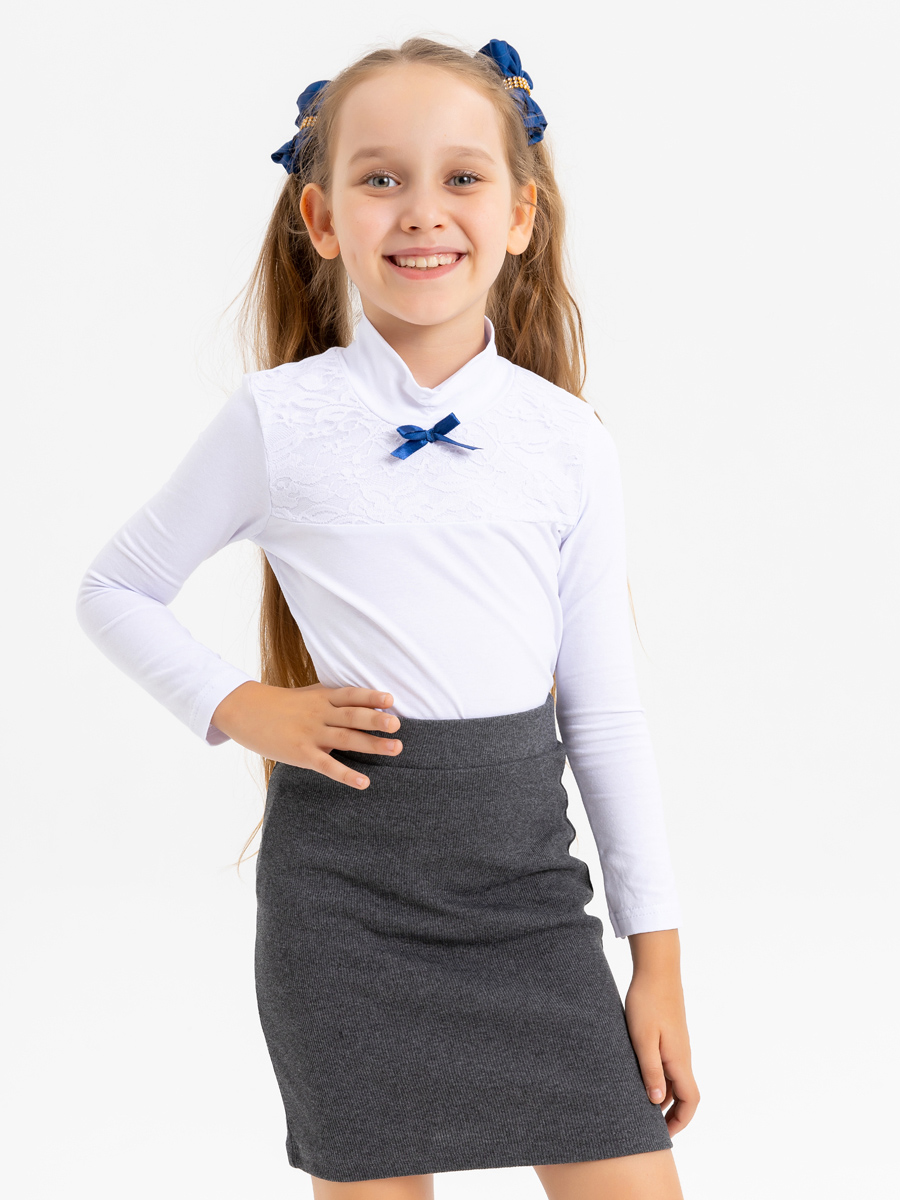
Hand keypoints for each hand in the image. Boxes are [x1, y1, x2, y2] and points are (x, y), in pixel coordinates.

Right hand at [211, 682, 401, 788]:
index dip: (371, 696)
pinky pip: (327, 765)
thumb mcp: (308, 695)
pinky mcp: (301, 754)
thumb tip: (362, 699)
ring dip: (372, 744)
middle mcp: (319, 714)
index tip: (391, 700)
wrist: (245, 711)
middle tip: (397, 725)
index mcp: (322, 697)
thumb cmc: (281, 704)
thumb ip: (332, 698)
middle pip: (352, 716)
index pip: (351, 695)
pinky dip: (346, 774)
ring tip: (396, 748)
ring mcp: (310, 734)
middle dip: (376, 720)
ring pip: (346, 738)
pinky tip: (364, 782)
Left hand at [624, 935, 699, 1136]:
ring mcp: (677, 1045)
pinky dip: (659, 1079)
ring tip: (641, 1108)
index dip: (680, 1121)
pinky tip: (640, 1078)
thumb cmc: (647, 1003)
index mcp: (679, 1060)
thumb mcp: (643, 1039)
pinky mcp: (669, 1036)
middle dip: (671, 1115)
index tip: (663, 1136)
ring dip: (664, 1097)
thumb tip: (658, 1102)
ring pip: (675, 1080)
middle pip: (684, 1094)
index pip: (690, 1100)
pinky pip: (669, 1065)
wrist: (656, 970)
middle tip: (650, 1130)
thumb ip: (650, 1070)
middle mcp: (682, 1056)